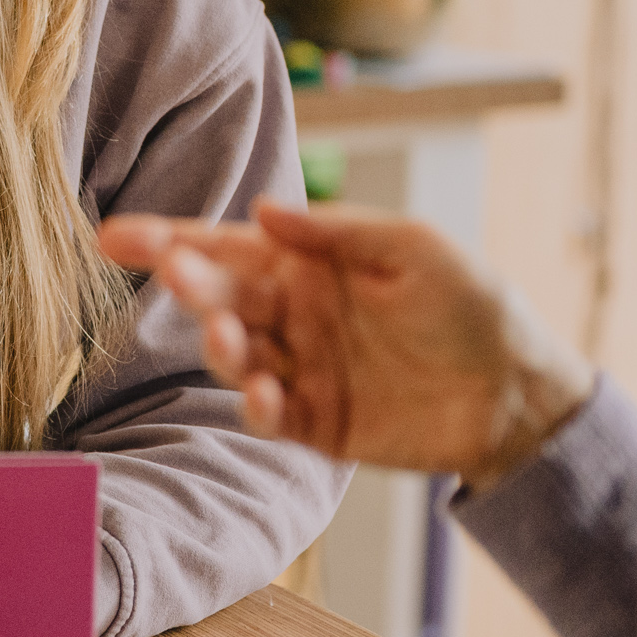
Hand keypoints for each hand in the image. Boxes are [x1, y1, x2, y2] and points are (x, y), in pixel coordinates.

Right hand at [98, 200, 594, 489]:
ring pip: (237, 357)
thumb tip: (262, 212)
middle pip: (222, 299)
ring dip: (221, 347)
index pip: (227, 247)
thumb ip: (338, 231)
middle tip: (178, 278)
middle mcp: (293, 315)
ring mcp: (300, 370)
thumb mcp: (414, 247)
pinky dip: (258, 405)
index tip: (118, 235)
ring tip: (228, 339)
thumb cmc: (472, 303)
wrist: (518, 392)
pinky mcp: (316, 424)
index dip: (171, 239)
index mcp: (307, 264)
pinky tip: (265, 394)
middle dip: (191, 287)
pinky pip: (271, 415)